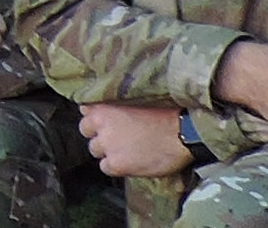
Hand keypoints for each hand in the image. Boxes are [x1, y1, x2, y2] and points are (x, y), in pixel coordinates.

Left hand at [78, 102, 193, 177]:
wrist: (183, 133)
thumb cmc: (167, 113)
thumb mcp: (137, 99)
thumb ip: (118, 105)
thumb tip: (111, 109)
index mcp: (105, 106)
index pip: (85, 110)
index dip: (94, 115)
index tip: (103, 119)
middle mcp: (101, 125)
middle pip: (85, 130)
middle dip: (98, 133)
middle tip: (115, 136)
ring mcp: (107, 146)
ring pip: (95, 150)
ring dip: (107, 150)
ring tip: (126, 149)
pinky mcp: (116, 164)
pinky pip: (106, 167)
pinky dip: (115, 166)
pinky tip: (130, 161)